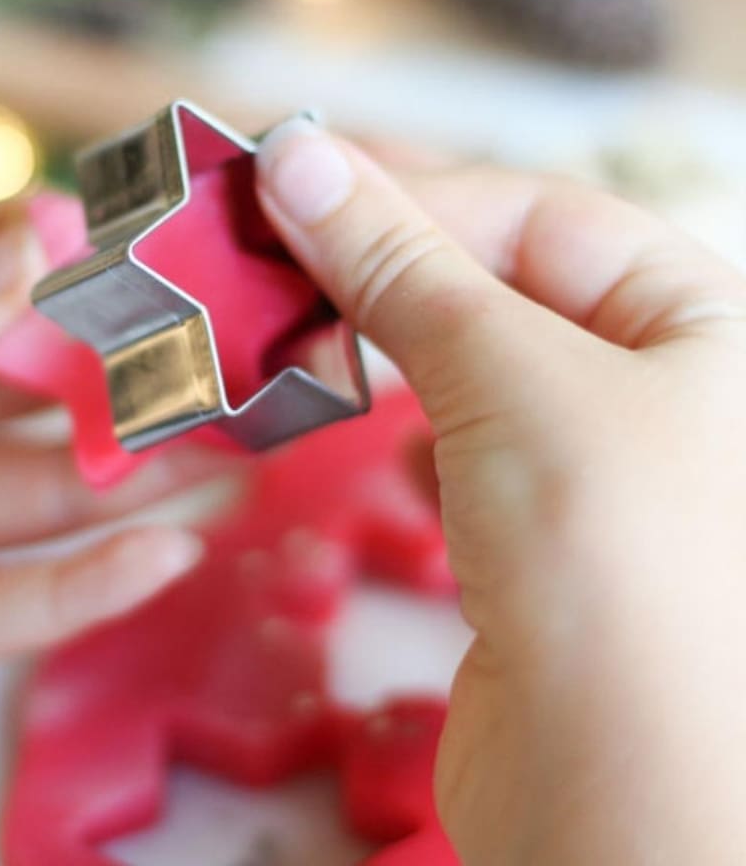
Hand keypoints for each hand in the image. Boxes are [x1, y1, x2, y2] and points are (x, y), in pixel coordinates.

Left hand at [0, 200, 205, 726]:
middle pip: (36, 383)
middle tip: (222, 354)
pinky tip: (165, 555)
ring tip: (232, 451)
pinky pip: (12, 604)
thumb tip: (30, 239)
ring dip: (141, 476)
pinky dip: (90, 587)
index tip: (146, 236)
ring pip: (50, 492)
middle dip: (129, 367)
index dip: (54, 245)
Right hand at [257, 122, 745, 864]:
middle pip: (495, 280)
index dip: (409, 190)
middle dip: (379, 260)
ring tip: (293, 322)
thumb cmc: (614, 567)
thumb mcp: (512, 378)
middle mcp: (656, 383)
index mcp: (697, 317)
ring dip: (377, 339)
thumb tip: (300, 161)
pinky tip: (374, 427)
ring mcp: (592, 464)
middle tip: (264, 238)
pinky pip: (458, 442)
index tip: (288, 178)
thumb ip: (403, 264)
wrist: (625, 807)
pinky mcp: (534, 536)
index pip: (533, 212)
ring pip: (465, 362)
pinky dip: (403, 423)